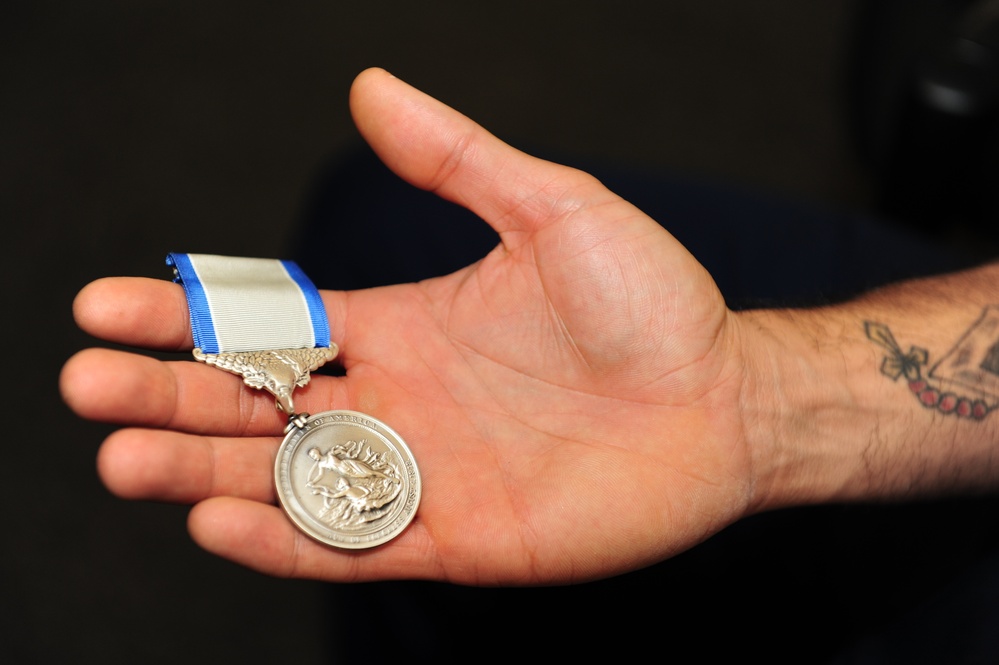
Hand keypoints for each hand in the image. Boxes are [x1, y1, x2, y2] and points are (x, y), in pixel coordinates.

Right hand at [61, 68, 755, 583]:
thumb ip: (456, 158)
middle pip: (254, 405)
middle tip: (85, 390)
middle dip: (167, 398)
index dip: (188, 317)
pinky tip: (219, 521)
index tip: (107, 306)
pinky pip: (354, 545)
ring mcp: (420, 473)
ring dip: (200, 473)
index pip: (268, 324)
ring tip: (123, 461)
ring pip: (287, 480)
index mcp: (400, 325)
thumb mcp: (549, 208)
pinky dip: (286, 539)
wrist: (725, 399)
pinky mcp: (456, 537)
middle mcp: (395, 401)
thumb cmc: (650, 302)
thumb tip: (369, 87)